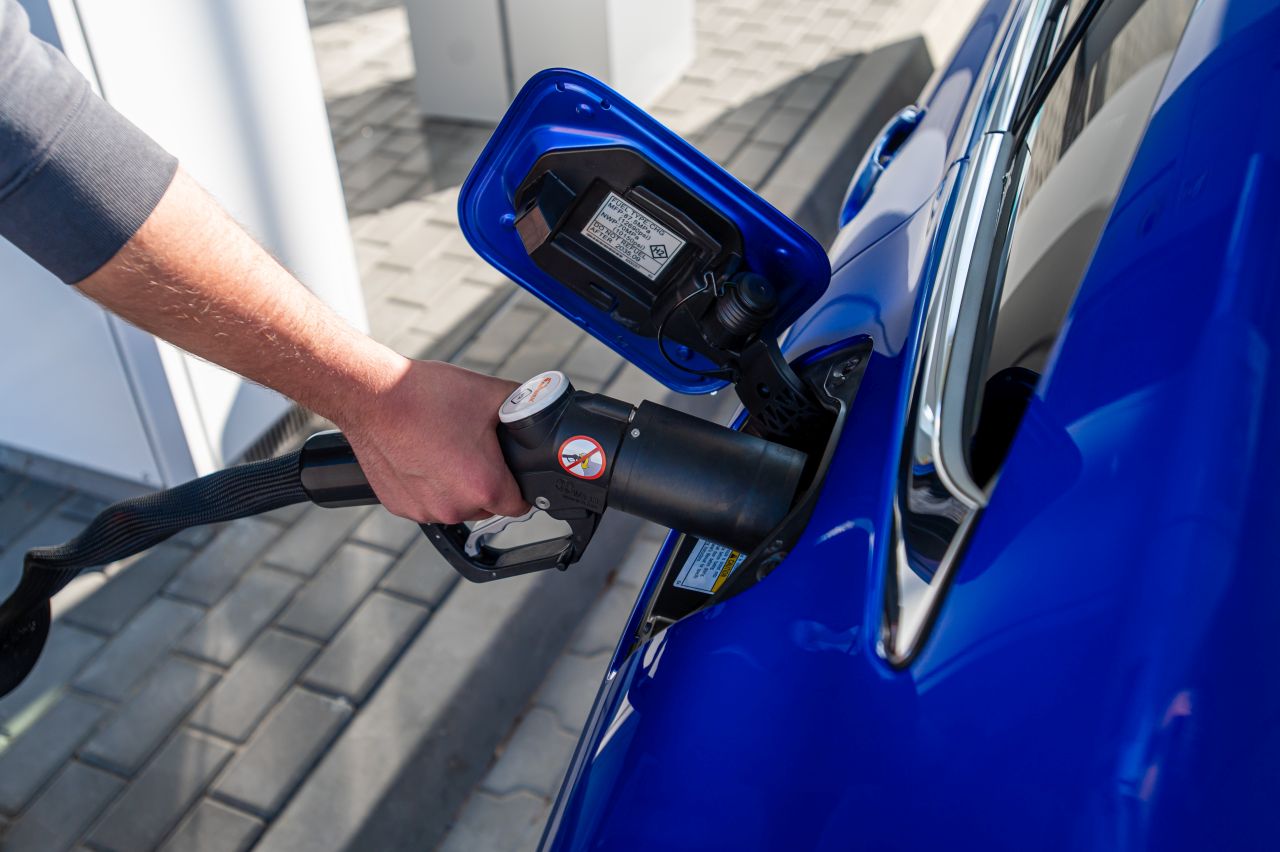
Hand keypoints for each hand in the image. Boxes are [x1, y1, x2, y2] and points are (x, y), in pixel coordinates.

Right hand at [338, 360, 528, 523]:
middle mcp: (454, 507)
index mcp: (484, 486)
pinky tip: (423, 457)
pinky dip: (429, 487)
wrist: (371, 396)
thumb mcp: (491, 393)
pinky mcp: (399, 507)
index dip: (520, 483)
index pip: (520, 504)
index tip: (511, 467)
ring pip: (457, 506)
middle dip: (486, 482)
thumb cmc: (426, 395)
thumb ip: (527, 405)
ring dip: (457, 486)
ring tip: (446, 448)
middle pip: (488, 505)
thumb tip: (542, 407)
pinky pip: (427, 503)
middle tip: (474, 448)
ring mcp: (424, 511)